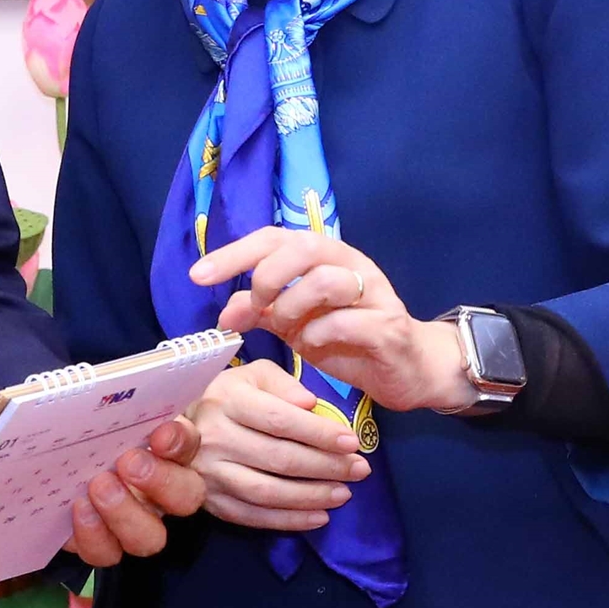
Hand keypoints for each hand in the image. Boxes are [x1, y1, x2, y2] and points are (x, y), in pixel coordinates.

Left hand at [62, 414, 206, 568]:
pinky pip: (104, 552)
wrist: (46, 459)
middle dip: (162, 481)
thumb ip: (117, 407)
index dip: (179, 442)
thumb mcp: (97, 415)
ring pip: (149, 538)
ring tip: (98, 488)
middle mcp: (159, 493)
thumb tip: (115, 399)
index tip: (160, 434)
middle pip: (185, 499)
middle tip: (129, 463)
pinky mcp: (100, 542)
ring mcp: (132, 523)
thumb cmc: (78, 432)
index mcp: (165, 452)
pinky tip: (76, 509)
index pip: (187, 445)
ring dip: (125, 515)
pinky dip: (91, 536)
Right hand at [182, 358, 367, 530]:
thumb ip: (283, 383)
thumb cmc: (226, 396)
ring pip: (267, 492)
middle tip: (360, 469)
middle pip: (279, 458)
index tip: (352, 441)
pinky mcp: (211, 501)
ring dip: (312, 496)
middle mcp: (215, 438)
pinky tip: (320, 516)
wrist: (172, 427)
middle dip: (326, 466)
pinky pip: (254, 516)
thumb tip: (310, 405)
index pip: (280, 421)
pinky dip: (290, 520)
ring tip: (344, 493)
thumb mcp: (252, 375)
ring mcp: (210, 474)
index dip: (319, 433)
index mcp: (227, 401)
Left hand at [187, 226, 478, 415]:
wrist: (409, 369)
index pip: (275, 238)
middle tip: (256, 308)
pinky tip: (314, 348)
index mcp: (325, 257)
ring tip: (289, 332)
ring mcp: (374, 293)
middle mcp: (351, 265)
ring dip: (293, 309)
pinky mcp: (389, 326)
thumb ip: (263, 312)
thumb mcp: (297, 324)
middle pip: (302, 247)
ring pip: (326, 280)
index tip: (199, 275)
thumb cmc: (349, 340)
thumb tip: (224, 311)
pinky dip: (319, 336)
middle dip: (267, 277)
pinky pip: (346, 323)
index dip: (235, 253)